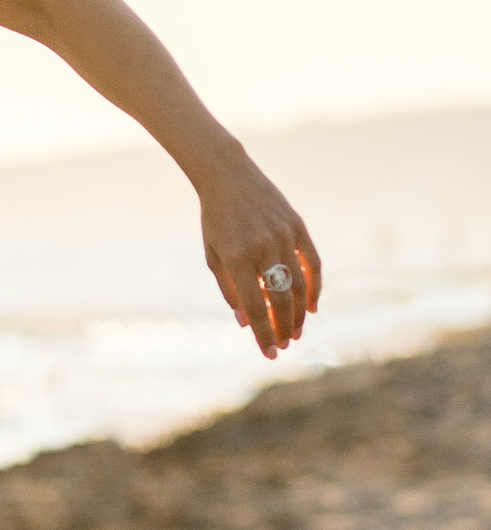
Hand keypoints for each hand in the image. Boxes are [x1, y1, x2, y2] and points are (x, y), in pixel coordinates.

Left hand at [199, 162, 321, 356]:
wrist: (228, 176)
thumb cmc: (215, 220)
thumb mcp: (213, 256)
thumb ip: (230, 291)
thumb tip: (246, 324)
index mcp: (236, 258)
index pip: (256, 307)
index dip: (264, 334)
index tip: (269, 353)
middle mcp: (262, 248)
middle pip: (281, 300)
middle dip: (283, 328)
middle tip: (284, 345)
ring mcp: (283, 236)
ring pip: (300, 285)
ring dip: (299, 313)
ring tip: (295, 332)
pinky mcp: (297, 226)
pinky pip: (312, 263)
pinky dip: (315, 287)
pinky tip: (311, 307)